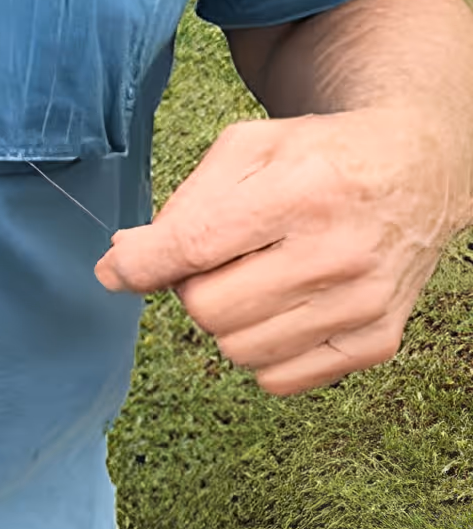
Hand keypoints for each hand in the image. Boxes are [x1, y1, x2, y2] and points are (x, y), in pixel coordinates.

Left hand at [95, 105, 469, 394]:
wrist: (414, 173)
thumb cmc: (318, 157)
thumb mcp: (247, 148)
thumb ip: (184, 203)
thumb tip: (123, 262)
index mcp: (300, 190)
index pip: (197, 244)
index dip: (143, 263)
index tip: (114, 269)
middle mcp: (337, 254)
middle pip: (210, 309)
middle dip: (192, 286)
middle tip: (215, 259)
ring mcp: (362, 305)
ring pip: (239, 351)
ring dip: (227, 320)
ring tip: (254, 277)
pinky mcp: (377, 342)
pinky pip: (279, 380)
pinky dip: (263, 350)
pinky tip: (281, 307)